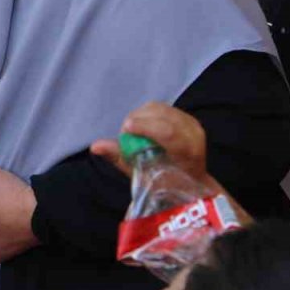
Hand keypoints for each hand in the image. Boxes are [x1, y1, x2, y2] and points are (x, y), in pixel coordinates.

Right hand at [90, 102, 210, 184]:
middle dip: (137, 120)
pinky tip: (142, 126)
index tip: (125, 130)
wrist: (192, 181)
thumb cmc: (167, 183)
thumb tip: (95, 146)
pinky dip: (145, 114)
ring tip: (133, 131)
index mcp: (188, 152)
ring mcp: (191, 123)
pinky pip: (160, 107)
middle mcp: (193, 134)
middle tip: (126, 135)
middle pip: (160, 115)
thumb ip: (120, 158)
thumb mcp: (142, 176)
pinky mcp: (185, 116)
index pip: (168, 132)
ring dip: (139, 116)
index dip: (144, 127)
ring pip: (158, 108)